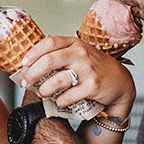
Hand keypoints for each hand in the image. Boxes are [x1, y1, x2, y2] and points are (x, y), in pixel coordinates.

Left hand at [18, 36, 136, 119]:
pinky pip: (69, 96)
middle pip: (49, 60)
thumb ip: (59, 56)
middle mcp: (81, 53)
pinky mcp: (93, 85)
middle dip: (33, 73)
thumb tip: (30, 67)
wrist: (119, 81)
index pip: (49, 42)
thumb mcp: (78, 54)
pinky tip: (60, 101)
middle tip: (26, 83)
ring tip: (42, 93)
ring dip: (45, 90)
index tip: (23, 63)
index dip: (33, 53)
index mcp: (75, 43)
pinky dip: (60, 101)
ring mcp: (88, 69)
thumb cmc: (93, 67)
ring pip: (57, 80)